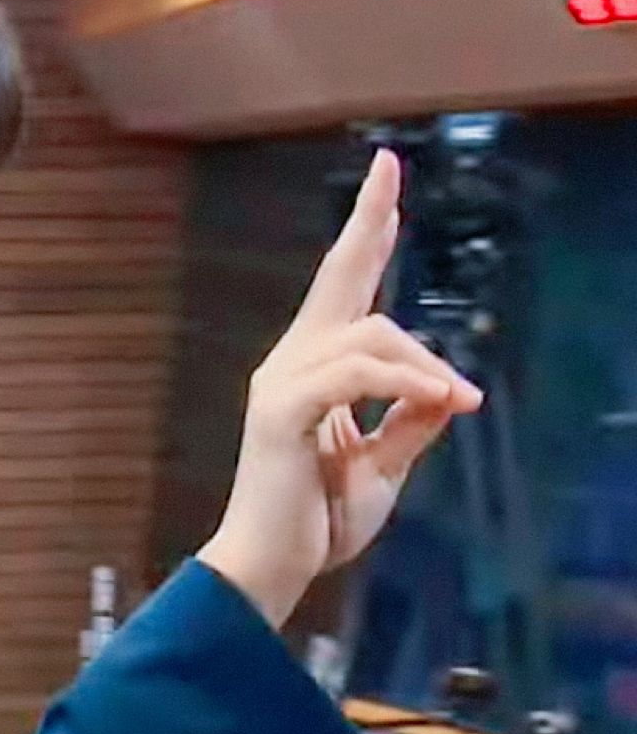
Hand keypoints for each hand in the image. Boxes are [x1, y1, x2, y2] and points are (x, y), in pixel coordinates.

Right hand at [197, 149, 482, 630]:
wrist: (272, 565)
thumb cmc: (316, 521)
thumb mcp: (383, 467)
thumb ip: (410, 424)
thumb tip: (448, 390)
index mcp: (311, 372)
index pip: (344, 292)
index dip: (366, 236)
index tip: (386, 186)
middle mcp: (290, 364)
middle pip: (339, 280)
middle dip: (365, 221)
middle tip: (388, 168)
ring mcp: (281, 383)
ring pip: (369, 335)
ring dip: (424, 364)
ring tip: (460, 399)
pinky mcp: (282, 411)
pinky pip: (353, 376)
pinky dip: (401, 383)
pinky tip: (439, 399)